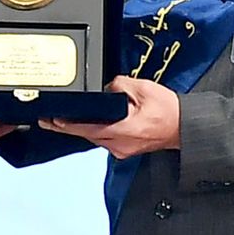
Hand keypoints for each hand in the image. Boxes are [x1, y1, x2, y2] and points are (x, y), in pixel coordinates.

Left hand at [41, 76, 180, 158]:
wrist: (185, 127)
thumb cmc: (170, 112)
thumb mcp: (144, 89)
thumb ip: (120, 85)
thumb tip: (107, 86)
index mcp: (123, 131)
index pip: (88, 129)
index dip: (68, 125)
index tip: (52, 121)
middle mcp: (120, 145)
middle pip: (88, 135)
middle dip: (68, 127)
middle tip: (48, 121)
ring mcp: (122, 150)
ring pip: (96, 138)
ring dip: (82, 129)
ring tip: (63, 121)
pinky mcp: (126, 149)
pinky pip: (105, 139)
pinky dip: (96, 131)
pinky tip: (89, 123)